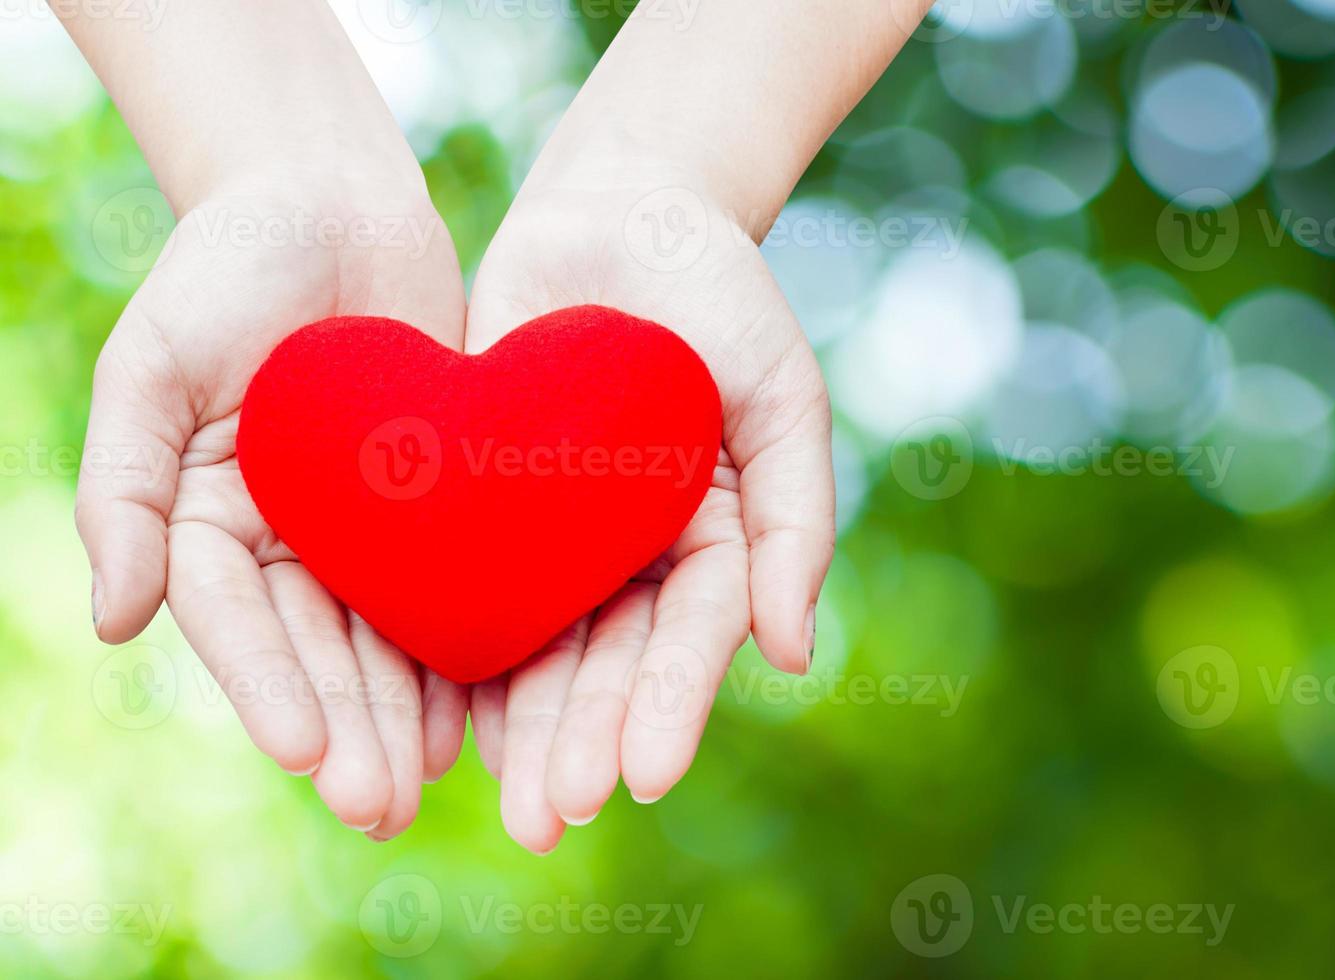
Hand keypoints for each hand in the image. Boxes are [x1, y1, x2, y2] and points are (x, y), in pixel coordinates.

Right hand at [77, 175, 467, 839]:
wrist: (334, 200)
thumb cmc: (230, 263)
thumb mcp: (154, 357)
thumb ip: (125, 485)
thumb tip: (113, 623)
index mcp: (208, 515)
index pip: (236, 620)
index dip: (266, 688)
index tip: (302, 754)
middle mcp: (286, 537)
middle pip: (317, 649)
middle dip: (347, 729)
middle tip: (380, 805)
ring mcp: (362, 526)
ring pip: (386, 635)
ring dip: (406, 714)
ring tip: (434, 785)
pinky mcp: (434, 504)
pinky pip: (450, 583)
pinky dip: (466, 646)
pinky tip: (490, 709)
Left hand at [457, 173, 835, 852]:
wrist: (621, 211)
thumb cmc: (722, 298)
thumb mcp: (783, 398)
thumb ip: (796, 523)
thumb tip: (791, 655)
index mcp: (714, 540)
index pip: (691, 636)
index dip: (669, 704)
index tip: (645, 774)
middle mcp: (635, 554)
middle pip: (608, 661)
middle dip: (582, 737)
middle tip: (551, 818)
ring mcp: (561, 534)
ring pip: (539, 642)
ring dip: (521, 724)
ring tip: (502, 802)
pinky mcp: (488, 503)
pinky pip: (467, 582)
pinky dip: (453, 649)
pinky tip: (436, 715)